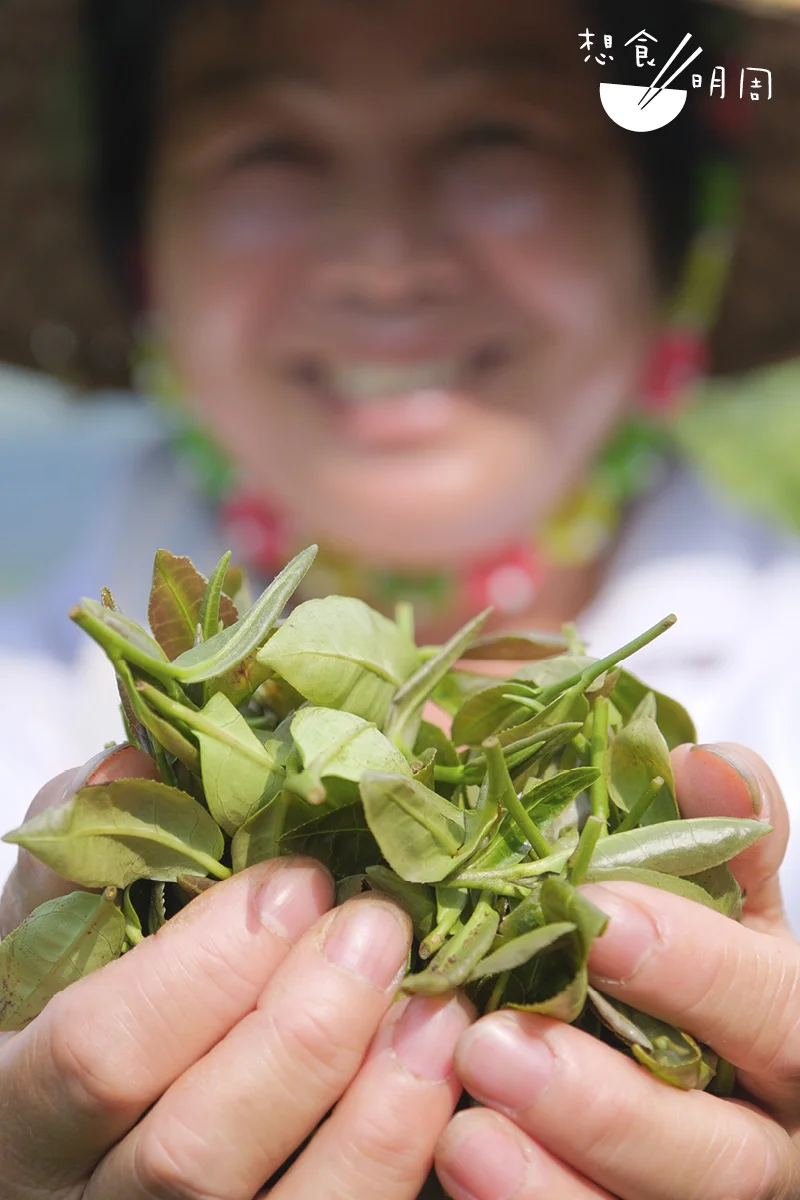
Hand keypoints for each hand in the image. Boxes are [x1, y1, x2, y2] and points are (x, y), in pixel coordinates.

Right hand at [0, 750, 472, 1198]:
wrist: (100, 1142)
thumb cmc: (79, 1016)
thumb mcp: (54, 939)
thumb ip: (83, 854)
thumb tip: (132, 763)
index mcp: (19, 1112)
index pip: (102, 1053)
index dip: (208, 966)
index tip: (298, 882)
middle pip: (192, 1155)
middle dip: (303, 1033)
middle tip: (379, 927)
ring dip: (378, 1110)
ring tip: (438, 1002)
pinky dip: (403, 1157)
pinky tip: (445, 1074)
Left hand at [435, 742, 799, 1199]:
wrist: (669, 1033)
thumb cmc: (692, 947)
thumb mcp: (721, 894)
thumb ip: (721, 832)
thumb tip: (700, 759)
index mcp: (789, 1029)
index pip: (783, 1012)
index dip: (704, 971)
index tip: (598, 917)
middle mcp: (762, 1133)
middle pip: (724, 1158)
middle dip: (612, 1108)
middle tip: (493, 1046)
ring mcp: (688, 1185)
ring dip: (553, 1181)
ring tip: (459, 1130)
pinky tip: (457, 1155)